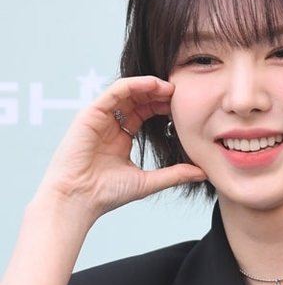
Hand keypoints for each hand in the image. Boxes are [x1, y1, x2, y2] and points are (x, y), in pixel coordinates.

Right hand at [36, 76, 206, 220]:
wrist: (79, 200)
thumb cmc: (107, 194)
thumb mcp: (148, 182)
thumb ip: (174, 174)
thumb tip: (202, 173)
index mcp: (121, 137)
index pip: (145, 113)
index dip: (164, 107)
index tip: (185, 106)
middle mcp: (110, 124)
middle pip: (138, 99)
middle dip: (160, 94)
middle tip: (182, 92)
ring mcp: (99, 118)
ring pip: (127, 92)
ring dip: (149, 86)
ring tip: (171, 87)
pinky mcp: (90, 114)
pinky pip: (114, 91)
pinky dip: (133, 84)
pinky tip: (152, 84)